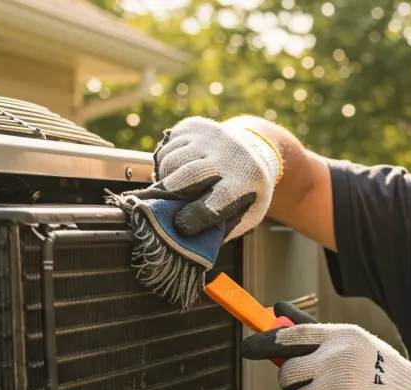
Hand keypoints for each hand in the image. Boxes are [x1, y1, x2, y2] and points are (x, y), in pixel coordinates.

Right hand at [140, 116, 282, 241]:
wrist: (254, 149)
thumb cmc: (246, 190)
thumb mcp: (248, 212)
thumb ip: (224, 228)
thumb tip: (191, 242)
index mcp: (247, 179)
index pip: (219, 198)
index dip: (198, 215)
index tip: (181, 227)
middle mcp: (230, 153)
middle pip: (191, 173)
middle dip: (171, 194)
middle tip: (157, 209)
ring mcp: (211, 136)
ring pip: (174, 160)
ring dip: (166, 180)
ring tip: (172, 190)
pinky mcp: (194, 127)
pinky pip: (168, 148)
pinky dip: (164, 165)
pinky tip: (175, 172)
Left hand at [241, 303, 410, 389]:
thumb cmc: (378, 368)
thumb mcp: (351, 342)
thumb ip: (312, 331)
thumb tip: (276, 308)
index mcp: (339, 336)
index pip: (292, 336)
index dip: (265, 342)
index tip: (247, 348)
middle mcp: (336, 357)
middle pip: (287, 374)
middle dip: (293, 384)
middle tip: (312, 386)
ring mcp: (337, 385)